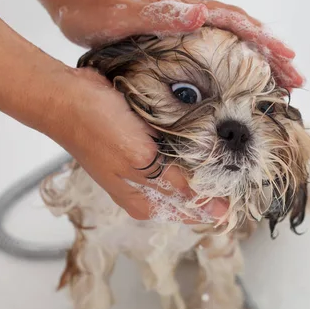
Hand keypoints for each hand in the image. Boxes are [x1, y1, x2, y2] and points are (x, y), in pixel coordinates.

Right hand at [48, 67, 228, 222]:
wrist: (69, 97)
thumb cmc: (100, 131)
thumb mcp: (141, 161)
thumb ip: (175, 184)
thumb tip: (212, 208)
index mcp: (144, 201)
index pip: (191, 211)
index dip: (216, 203)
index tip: (240, 189)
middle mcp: (145, 187)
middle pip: (189, 190)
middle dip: (212, 178)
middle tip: (239, 161)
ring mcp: (143, 163)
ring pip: (184, 167)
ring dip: (202, 157)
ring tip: (228, 144)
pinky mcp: (142, 141)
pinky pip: (173, 146)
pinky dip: (188, 141)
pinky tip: (204, 129)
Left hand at [52, 0, 303, 87]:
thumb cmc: (93, 10)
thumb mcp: (121, 15)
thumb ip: (160, 13)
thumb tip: (202, 13)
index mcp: (184, 9)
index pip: (235, 22)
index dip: (263, 41)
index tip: (287, 60)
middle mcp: (191, 12)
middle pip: (243, 30)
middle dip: (272, 53)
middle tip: (296, 78)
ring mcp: (186, 21)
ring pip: (233, 37)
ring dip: (259, 57)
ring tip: (281, 79)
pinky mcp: (177, 31)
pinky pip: (217, 43)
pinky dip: (237, 57)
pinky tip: (240, 73)